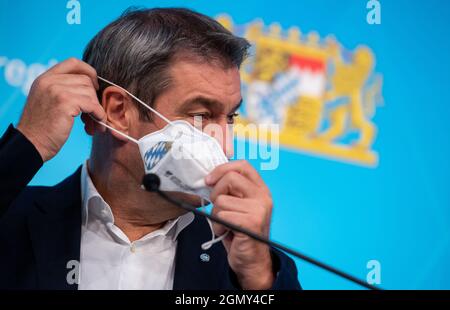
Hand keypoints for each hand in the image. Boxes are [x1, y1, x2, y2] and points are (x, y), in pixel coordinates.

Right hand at [17, 58, 105, 161]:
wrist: (31, 144)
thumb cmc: (42, 127)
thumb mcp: (48, 101)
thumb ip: (62, 90)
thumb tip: (92, 87)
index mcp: (45, 78)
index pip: (73, 62)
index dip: (89, 71)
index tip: (95, 85)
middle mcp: (50, 81)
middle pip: (86, 80)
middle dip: (94, 98)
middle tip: (94, 115)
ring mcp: (57, 90)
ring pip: (90, 93)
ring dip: (97, 110)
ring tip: (94, 124)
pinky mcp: (65, 102)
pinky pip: (92, 105)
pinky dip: (99, 115)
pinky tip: (96, 124)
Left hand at [205, 160, 273, 289]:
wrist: (251, 261)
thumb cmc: (241, 233)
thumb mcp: (238, 206)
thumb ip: (231, 190)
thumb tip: (210, 177)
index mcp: (260, 189)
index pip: (242, 166)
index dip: (222, 169)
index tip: (210, 180)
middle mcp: (263, 197)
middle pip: (230, 178)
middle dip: (216, 193)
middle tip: (219, 207)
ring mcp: (259, 209)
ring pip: (221, 200)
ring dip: (216, 215)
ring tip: (226, 225)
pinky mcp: (251, 222)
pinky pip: (222, 216)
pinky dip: (218, 226)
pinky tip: (227, 233)